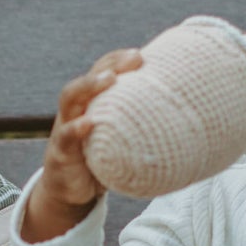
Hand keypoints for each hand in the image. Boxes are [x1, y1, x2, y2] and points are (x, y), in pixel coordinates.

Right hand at [20, 48, 143, 241]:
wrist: (73, 190)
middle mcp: (76, 109)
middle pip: (89, 75)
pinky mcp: (60, 151)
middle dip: (109, 65)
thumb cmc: (102, 159)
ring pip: (70, 98)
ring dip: (89, 85)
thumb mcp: (122, 139)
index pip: (102, 71)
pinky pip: (65, 137)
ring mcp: (64, 127)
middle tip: (134, 58)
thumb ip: (141, 125)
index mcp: (91, 102)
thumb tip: (186, 118)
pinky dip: (75, 129)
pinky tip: (87, 124)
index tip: (141, 55)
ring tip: (109, 79)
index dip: (119, 60)